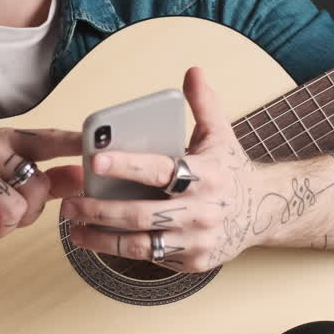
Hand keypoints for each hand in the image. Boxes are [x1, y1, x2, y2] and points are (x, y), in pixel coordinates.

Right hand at [0, 126, 81, 261]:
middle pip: (36, 187)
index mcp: (3, 143)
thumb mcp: (13, 195)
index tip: (95, 143)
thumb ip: (49, 184)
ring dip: (1, 228)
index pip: (45, 140)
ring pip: (15, 210)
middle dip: (24, 213)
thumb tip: (81, 174)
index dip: (71, 143)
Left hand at [61, 67, 268, 272]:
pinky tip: (100, 239)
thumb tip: (192, 72)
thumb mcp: (221, 135)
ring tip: (75, 228)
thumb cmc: (231, 171)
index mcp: (207, 175)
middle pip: (141, 214)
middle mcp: (202, 211)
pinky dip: (122, 250)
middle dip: (100, 210)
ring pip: (141, 245)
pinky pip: (151, 257)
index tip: (95, 160)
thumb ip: (203, 104)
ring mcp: (198, 240)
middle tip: (70, 204)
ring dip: (103, 238)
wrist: (263, 211)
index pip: (161, 170)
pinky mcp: (193, 261)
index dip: (126, 165)